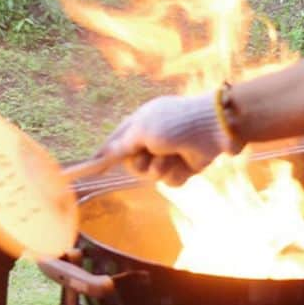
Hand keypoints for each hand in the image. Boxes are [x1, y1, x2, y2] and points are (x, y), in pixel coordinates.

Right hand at [99, 92, 237, 184]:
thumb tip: (105, 153)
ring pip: (150, 175)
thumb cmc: (175, 123)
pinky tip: (185, 163)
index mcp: (139, 123)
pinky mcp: (183, 167)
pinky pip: (170, 181)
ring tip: (171, 157)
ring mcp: (168, 154)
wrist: (214, 128)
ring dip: (159, 168)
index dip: (104, 155)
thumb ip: (122, 144)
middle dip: (139, 164)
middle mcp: (152, 140)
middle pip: (131, 164)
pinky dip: (176, 174)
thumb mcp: (142, 130)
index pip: (116, 141)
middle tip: (149, 155)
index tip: (89, 169)